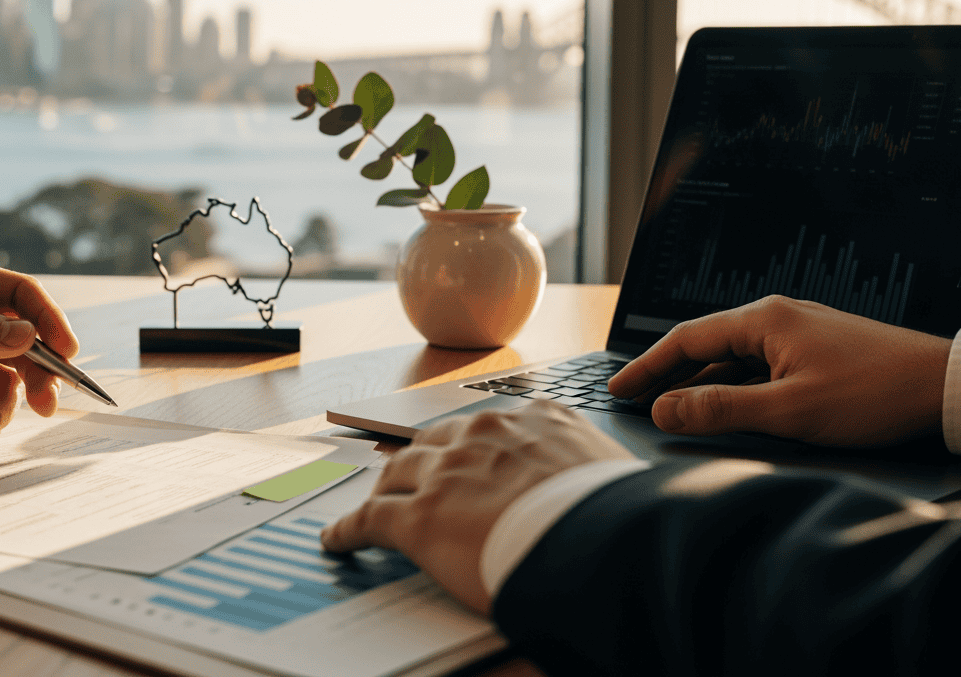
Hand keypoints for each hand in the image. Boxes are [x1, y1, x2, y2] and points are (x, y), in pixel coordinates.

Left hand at [320, 402, 634, 613]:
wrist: (604, 542)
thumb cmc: (621, 515)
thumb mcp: (613, 465)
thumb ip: (590, 462)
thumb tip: (608, 482)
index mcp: (535, 418)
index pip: (487, 425)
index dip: (470, 446)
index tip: (464, 455)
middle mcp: (484, 435)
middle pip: (434, 443)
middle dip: (421, 461)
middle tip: (411, 479)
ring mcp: (447, 473)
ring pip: (397, 474)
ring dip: (384, 489)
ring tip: (375, 504)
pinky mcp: (419, 518)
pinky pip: (370, 520)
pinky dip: (349, 531)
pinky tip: (339, 541)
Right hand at [608, 295, 952, 445]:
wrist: (946, 387)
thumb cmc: (875, 394)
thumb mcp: (789, 411)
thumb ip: (720, 409)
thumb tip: (664, 409)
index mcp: (764, 320)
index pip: (686, 338)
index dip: (647, 367)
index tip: (619, 388)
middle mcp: (777, 318)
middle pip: (706, 346)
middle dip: (668, 375)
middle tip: (636, 401)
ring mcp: (798, 334)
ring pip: (734, 359)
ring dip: (702, 385)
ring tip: (673, 411)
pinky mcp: (817, 353)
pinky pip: (760, 367)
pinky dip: (735, 388)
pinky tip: (729, 410)